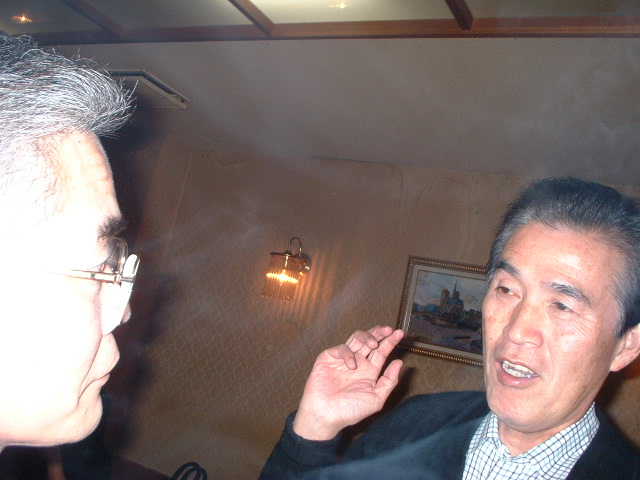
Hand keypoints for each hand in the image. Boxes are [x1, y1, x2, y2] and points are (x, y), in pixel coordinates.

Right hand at [293, 325, 403, 440]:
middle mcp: (358, 363)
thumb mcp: (376, 398)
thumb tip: (400, 363)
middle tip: (388, 330)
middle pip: (370, 341)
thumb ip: (389, 381)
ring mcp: (343, 359)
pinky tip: (352, 365)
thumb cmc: (350, 411)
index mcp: (369, 371)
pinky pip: (342, 348)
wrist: (325, 415)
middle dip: (379, 333)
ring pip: (356, 339)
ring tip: (374, 343)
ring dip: (367, 337)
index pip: (382, 352)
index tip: (400, 333)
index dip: (390, 341)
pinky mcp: (329, 357)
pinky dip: (348, 354)